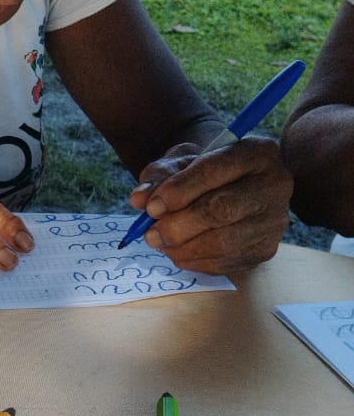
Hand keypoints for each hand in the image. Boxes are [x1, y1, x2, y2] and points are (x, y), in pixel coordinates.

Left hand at [128, 135, 291, 274]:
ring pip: (224, 242)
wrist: (234, 188)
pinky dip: (195, 261)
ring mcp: (275, 220)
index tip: (151, 207)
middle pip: (222, 210)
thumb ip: (160, 175)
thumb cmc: (205, 171)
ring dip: (183, 247)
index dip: (179, 190)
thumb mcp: (182, 161)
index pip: (215, 170)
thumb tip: (140, 198)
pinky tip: (178, 252)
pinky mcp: (266, 249)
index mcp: (257, 152)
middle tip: (150, 233)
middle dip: (178, 225)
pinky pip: (226, 262)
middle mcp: (275, 184)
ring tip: (159, 242)